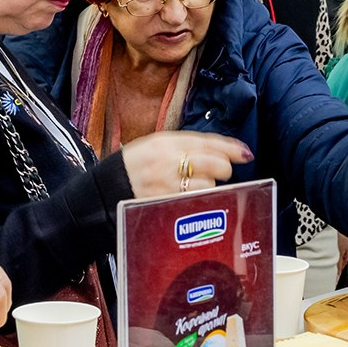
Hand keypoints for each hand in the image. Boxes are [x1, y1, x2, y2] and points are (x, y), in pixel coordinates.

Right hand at [118, 131, 252, 197]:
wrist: (102, 190)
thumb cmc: (130, 168)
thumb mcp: (152, 146)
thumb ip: (182, 146)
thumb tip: (218, 150)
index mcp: (164, 142)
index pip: (207, 142)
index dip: (230, 148)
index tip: (245, 153)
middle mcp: (167, 161)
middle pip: (214, 164)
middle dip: (222, 169)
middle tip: (218, 173)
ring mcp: (166, 185)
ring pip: (208, 186)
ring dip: (208, 187)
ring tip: (194, 187)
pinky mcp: (165, 203)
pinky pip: (194, 202)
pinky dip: (198, 201)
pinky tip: (191, 199)